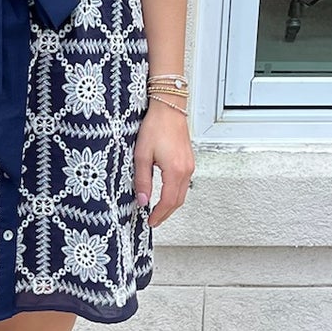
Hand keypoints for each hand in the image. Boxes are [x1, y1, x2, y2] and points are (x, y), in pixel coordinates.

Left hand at [133, 98, 194, 227]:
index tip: (150, 222)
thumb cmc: (155, 127)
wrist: (169, 108)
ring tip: (158, 211)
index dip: (159, 215)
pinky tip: (166, 194)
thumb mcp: (142, 155)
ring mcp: (189, 165)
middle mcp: (186, 170)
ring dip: (171, 204)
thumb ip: (142, 180)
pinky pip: (184, 184)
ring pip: (182, 193)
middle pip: (178, 201)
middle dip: (166, 214)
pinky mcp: (188, 161)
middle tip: (153, 221)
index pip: (168, 201)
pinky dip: (175, 194)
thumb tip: (142, 200)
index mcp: (175, 170)